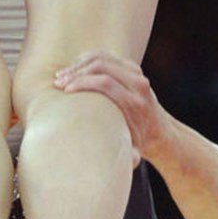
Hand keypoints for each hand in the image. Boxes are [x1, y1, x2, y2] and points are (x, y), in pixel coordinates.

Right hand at [53, 51, 167, 166]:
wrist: (159, 131)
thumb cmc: (138, 144)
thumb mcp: (133, 151)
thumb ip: (129, 156)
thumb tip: (127, 162)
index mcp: (135, 103)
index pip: (106, 83)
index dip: (83, 83)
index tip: (65, 91)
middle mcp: (138, 85)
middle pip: (102, 66)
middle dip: (76, 72)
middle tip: (58, 83)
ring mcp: (136, 74)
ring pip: (102, 58)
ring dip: (78, 64)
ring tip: (61, 76)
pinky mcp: (132, 68)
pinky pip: (106, 56)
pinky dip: (86, 60)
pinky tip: (73, 70)